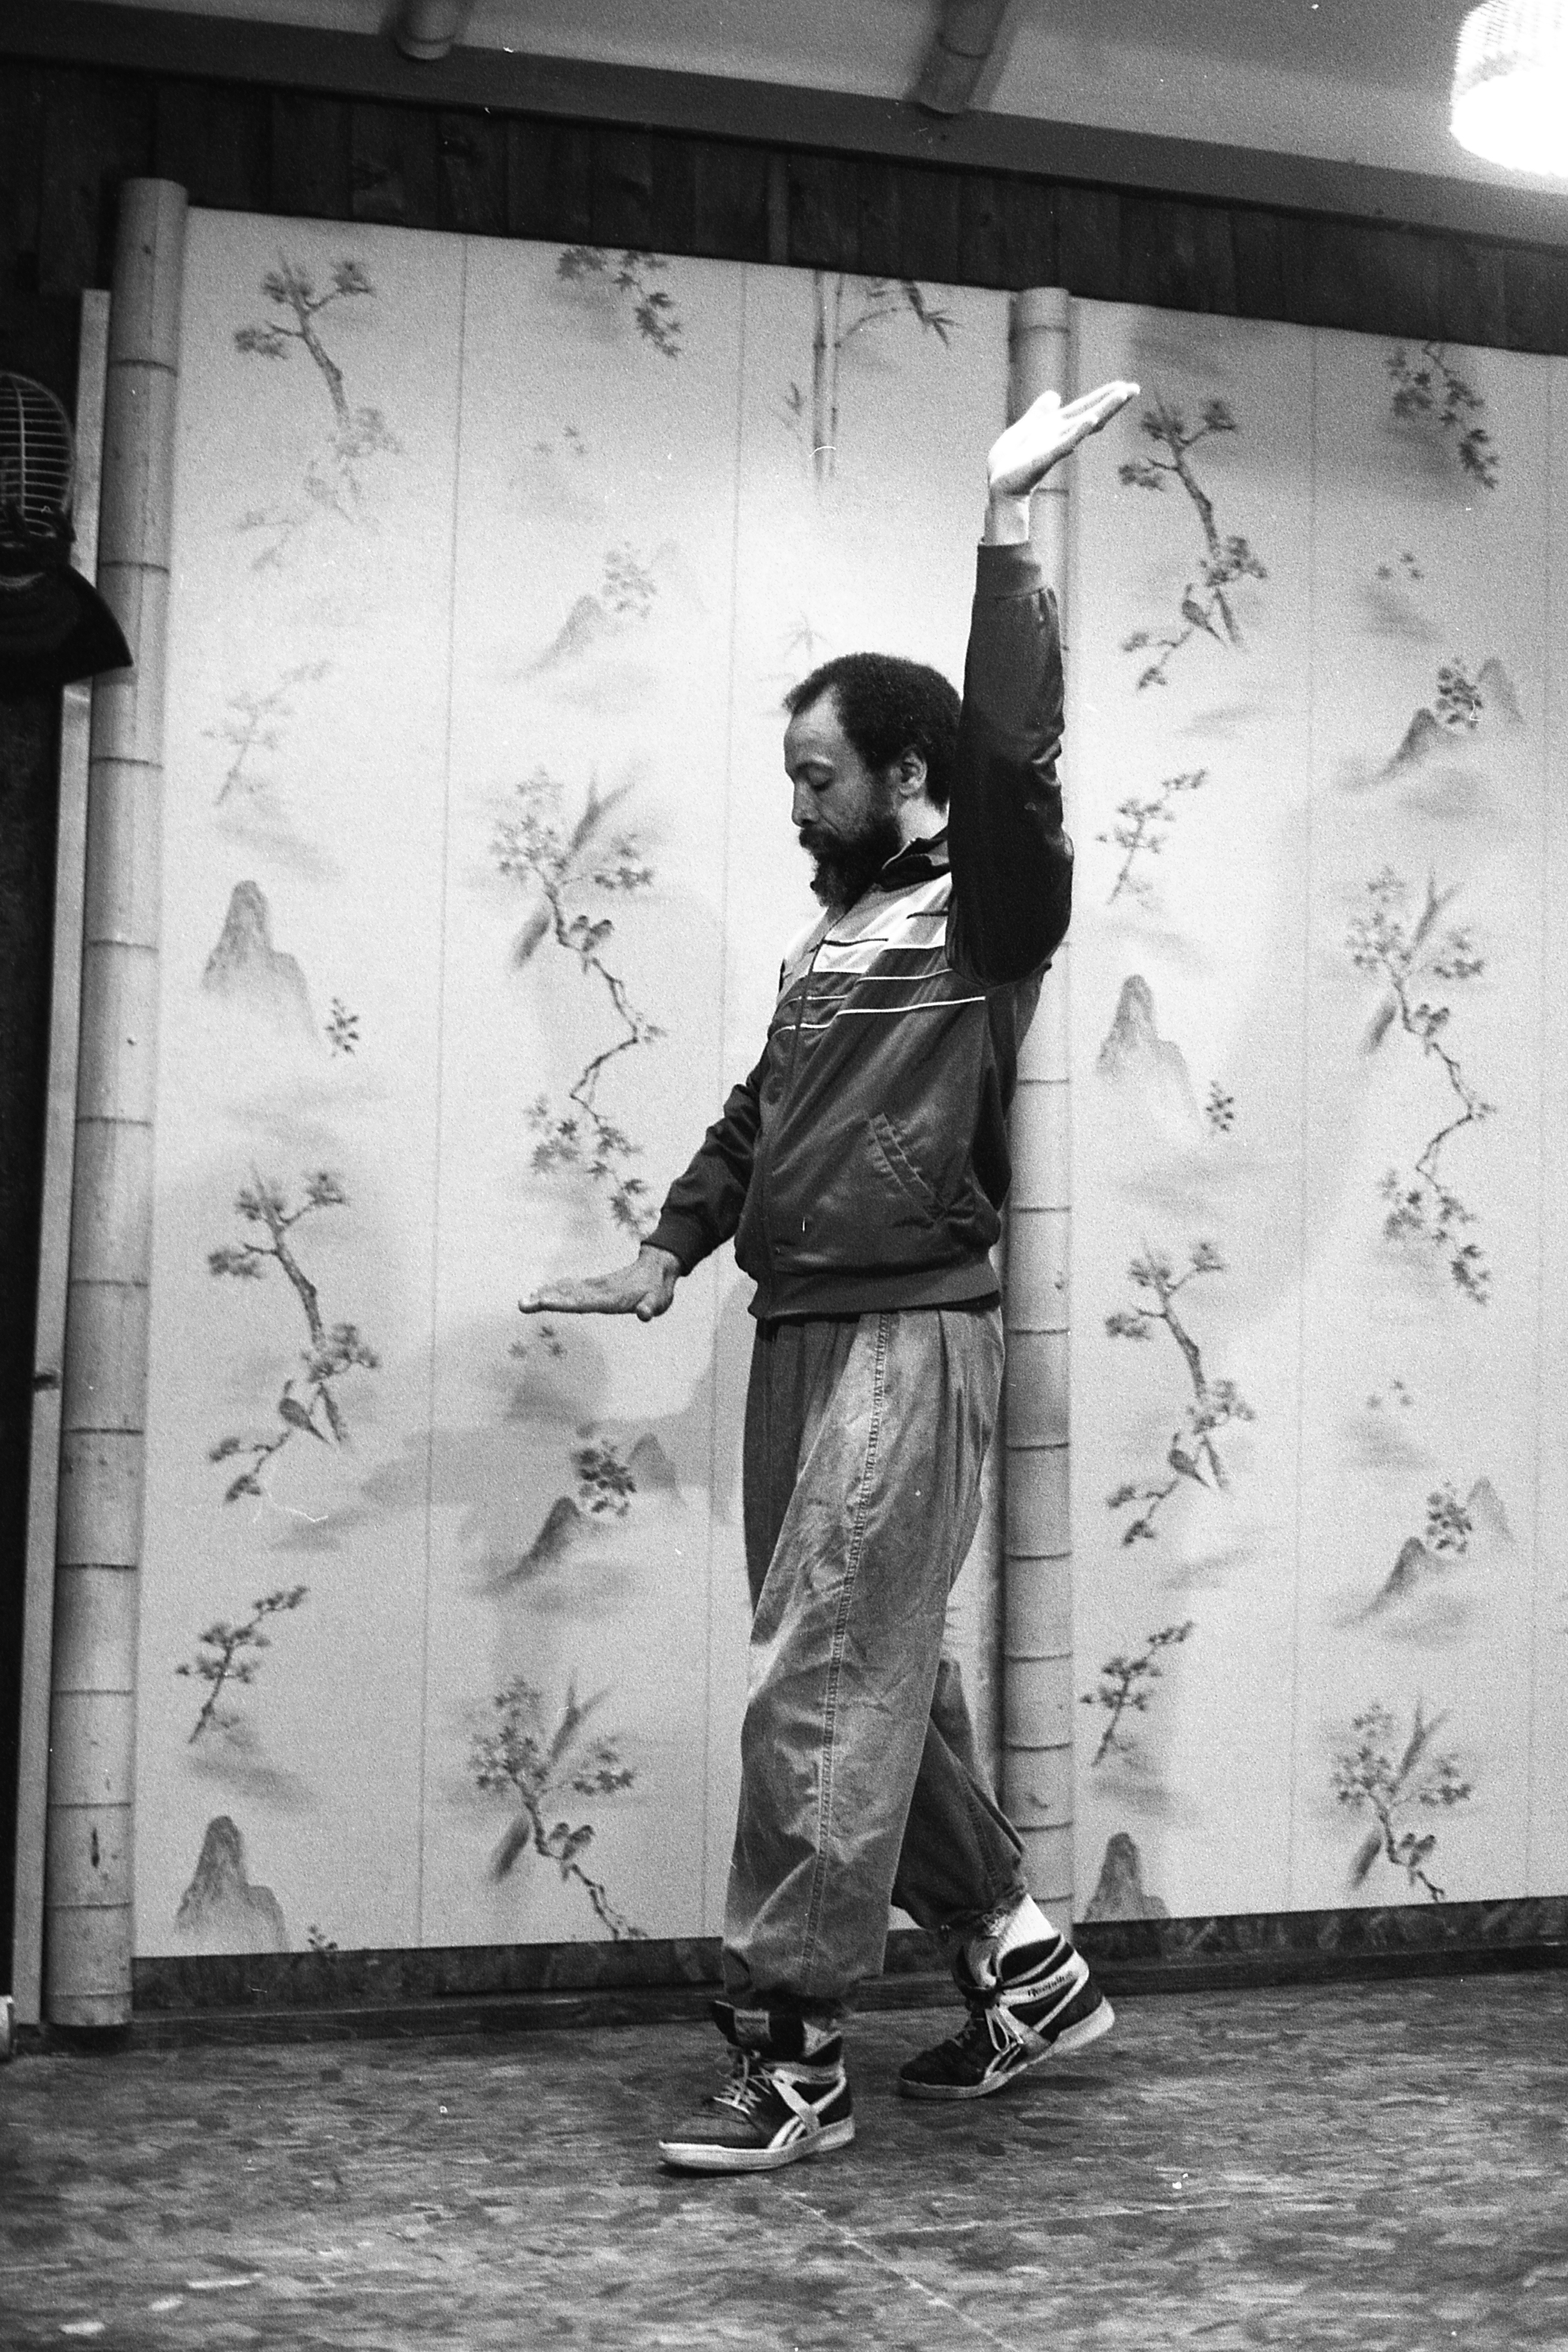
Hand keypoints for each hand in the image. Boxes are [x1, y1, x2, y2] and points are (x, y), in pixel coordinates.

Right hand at [519, 1243, 680, 1322]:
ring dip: (545, 1294)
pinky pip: (571, 1288)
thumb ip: (650, 1307)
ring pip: (566, 1290)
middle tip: (522, 1304)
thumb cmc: (657, 1289)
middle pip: (567, 1296)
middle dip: (544, 1300)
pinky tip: (542, 1292)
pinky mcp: (595, 1287)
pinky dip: (555, 1289)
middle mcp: (598, 1290)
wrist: (658, 1267)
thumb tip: (646, 1314)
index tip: (543, 1301)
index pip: (582, 1301)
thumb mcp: (658, 1300)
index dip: (562, 1302)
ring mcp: (595, 1287)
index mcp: (610, 1297)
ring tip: (524, 1300)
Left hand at [984, 380, 1139, 542]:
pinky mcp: (1044, 458)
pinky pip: (1064, 444)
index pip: (1084, 407)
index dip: (1103, 396)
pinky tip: (1091, 420)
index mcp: (1055, 427)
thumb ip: (1040, 412)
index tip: (1125, 386)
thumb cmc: (1011, 462)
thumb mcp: (1025, 428)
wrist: (998, 487)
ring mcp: (1055, 446)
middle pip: (1092, 414)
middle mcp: (1060, 435)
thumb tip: (1055, 395)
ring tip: (1120, 395)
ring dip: (1103, 410)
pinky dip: (1078, 432)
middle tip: (1135, 388)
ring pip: (1084, 426)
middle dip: (1113, 401)